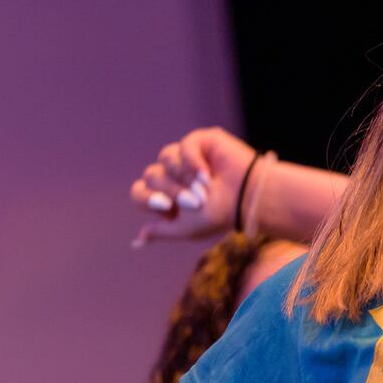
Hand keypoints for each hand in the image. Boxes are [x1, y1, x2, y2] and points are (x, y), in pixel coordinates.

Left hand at [129, 127, 256, 246]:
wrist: (247, 199)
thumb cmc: (220, 216)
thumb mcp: (186, 229)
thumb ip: (160, 231)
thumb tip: (136, 241)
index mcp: (168, 196)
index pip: (139, 192)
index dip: (148, 199)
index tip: (166, 207)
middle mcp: (174, 175)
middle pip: (152, 176)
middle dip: (172, 191)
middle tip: (195, 200)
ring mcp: (187, 156)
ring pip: (165, 159)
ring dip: (185, 177)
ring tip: (206, 187)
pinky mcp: (201, 141)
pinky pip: (184, 146)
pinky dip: (193, 161)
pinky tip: (208, 174)